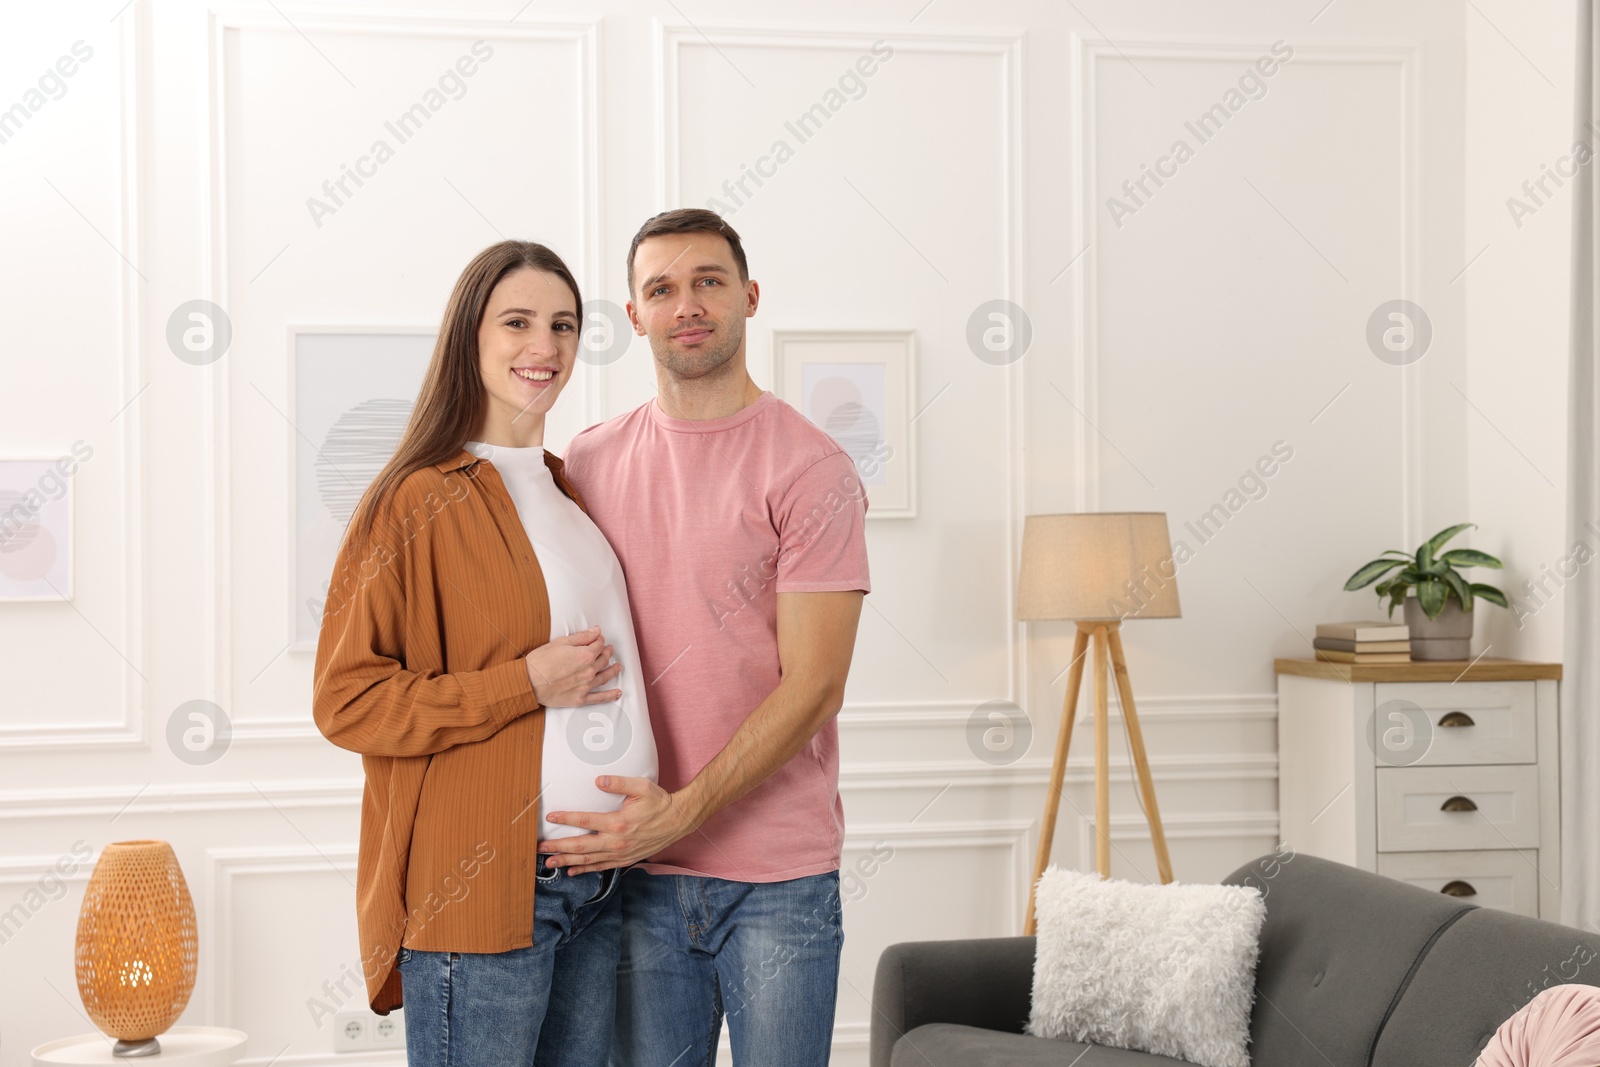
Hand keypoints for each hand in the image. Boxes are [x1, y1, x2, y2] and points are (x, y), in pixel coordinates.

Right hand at [525, 627, 621, 706]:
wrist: (528, 682)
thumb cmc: (540, 661)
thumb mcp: (560, 643)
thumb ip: (582, 637)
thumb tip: (596, 631)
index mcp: (585, 655)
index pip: (598, 645)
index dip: (599, 640)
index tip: (598, 638)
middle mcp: (589, 671)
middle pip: (603, 660)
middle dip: (607, 652)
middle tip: (609, 649)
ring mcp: (586, 686)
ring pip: (605, 677)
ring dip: (613, 670)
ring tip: (618, 667)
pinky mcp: (580, 698)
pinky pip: (599, 698)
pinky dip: (610, 695)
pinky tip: (617, 693)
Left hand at [538, 776, 699, 873]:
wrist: (678, 821)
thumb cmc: (660, 803)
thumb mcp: (642, 787)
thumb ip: (619, 783)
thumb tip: (598, 780)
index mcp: (618, 823)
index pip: (585, 821)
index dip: (566, 819)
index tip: (551, 817)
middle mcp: (617, 842)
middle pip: (581, 846)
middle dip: (558, 847)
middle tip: (541, 848)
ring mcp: (620, 853)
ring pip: (588, 860)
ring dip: (567, 861)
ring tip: (550, 862)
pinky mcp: (625, 859)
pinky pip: (601, 867)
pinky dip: (585, 869)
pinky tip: (572, 870)